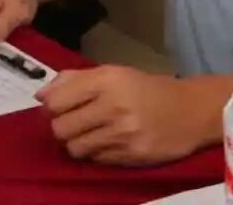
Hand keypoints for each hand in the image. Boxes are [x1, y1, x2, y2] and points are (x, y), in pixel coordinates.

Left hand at [38, 67, 219, 165]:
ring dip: (77, 143)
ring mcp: (123, 134)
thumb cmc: (146, 88)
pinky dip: (96, 153)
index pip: (56, 101)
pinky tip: (108, 142)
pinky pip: (97, 160)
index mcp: (105, 80)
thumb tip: (40, 95)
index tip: (59, 107)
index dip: (52, 107)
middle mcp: (113, 106)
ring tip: (90, 134)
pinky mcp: (132, 156)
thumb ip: (74, 79)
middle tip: (74, 123)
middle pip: (61, 128)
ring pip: (76, 148)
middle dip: (62, 127)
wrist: (191, 111)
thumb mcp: (112, 73)